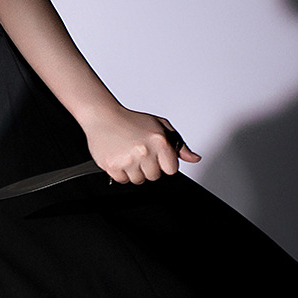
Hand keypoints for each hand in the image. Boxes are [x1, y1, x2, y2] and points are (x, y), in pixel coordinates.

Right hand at [84, 108, 200, 184]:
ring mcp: (128, 160)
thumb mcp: (160, 126)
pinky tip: (119, 157)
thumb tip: (194, 158)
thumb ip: (179, 145)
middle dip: (149, 167)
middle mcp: (145, 151)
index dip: (164, 163)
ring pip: (139, 180)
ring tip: (129, 154)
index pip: (171, 169)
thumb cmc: (131, 120)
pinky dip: (121, 173)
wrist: (103, 116)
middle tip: (140, 153)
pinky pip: (123, 180)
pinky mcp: (113, 166)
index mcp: (159, 141)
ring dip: (135, 171)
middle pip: (154, 176)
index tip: (156, 156)